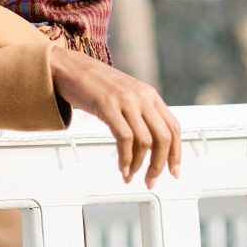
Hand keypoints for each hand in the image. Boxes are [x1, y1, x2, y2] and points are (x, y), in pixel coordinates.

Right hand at [49, 47, 180, 187]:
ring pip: (145, 142)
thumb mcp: (125, 93)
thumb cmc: (94, 83)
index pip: (173, 127)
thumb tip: (150, 144)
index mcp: (149, 94)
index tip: (173, 171)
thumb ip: (140, 112)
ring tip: (129, 174)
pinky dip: (125, 159)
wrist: (69, 66)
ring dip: (139, 165)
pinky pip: (124, 139)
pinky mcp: (107, 105)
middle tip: (150, 179)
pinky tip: (121, 167)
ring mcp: (125, 100)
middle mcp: (141, 96)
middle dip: (159, 164)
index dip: (176, 153)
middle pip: (163, 138)